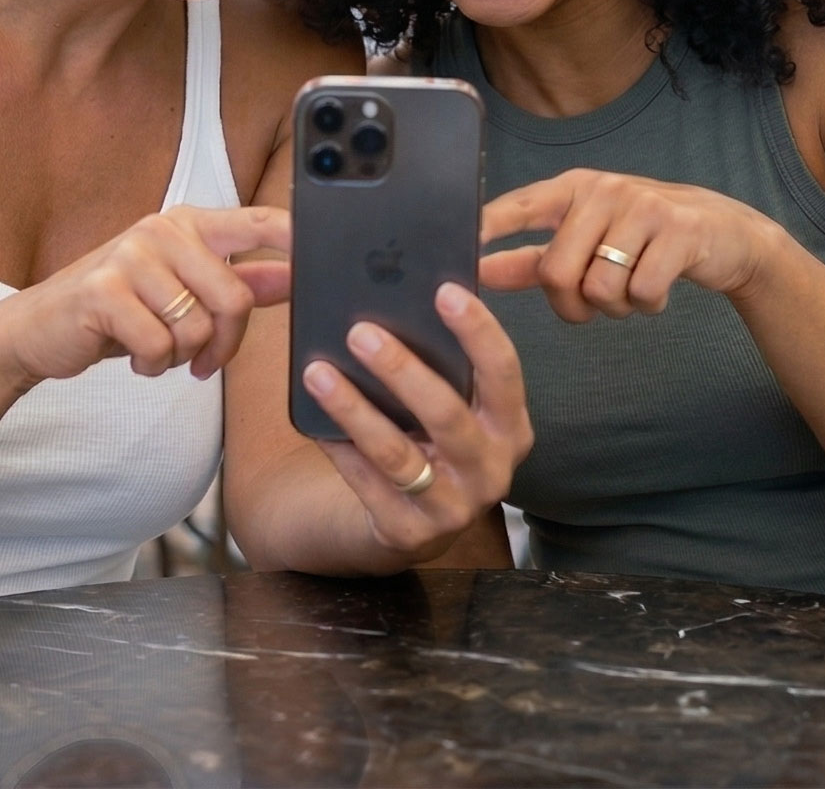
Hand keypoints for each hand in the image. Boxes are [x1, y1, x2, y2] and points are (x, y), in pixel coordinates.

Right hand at [0, 205, 291, 385]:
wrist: (39, 329)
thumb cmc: (118, 309)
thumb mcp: (182, 291)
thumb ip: (240, 282)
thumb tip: (296, 277)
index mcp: (189, 225)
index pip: (260, 223)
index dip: (297, 239)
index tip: (327, 258)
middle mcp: (162, 230)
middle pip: (235, 298)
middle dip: (224, 345)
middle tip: (201, 360)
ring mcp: (130, 256)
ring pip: (196, 328)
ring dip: (179, 357)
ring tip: (154, 349)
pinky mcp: (103, 290)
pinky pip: (158, 345)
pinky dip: (151, 365)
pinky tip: (132, 357)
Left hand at [301, 283, 531, 564]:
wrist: (419, 524)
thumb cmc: (434, 442)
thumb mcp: (456, 407)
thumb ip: (446, 365)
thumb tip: (401, 294)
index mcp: (511, 427)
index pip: (504, 371)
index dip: (478, 330)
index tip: (444, 290)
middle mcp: (491, 470)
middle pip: (447, 414)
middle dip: (402, 370)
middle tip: (360, 332)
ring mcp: (453, 507)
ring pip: (398, 454)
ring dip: (354, 409)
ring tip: (317, 372)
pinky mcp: (410, 533)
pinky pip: (367, 485)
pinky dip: (340, 450)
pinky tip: (313, 423)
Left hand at [479, 169, 783, 323]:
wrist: (725, 233)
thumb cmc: (643, 237)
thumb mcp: (587, 240)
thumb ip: (531, 258)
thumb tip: (479, 270)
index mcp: (573, 189)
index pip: (519, 207)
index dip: (486, 229)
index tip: (456, 251)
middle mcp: (603, 190)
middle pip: (557, 271)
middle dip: (572, 305)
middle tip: (593, 304)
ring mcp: (642, 207)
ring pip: (599, 288)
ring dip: (614, 308)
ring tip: (632, 290)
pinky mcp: (678, 231)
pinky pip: (641, 293)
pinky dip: (647, 306)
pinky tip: (659, 288)